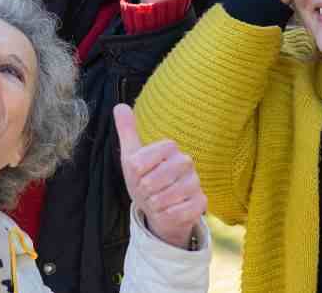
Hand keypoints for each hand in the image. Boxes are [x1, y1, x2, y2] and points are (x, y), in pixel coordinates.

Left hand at [114, 104, 205, 249]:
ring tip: (156, 202)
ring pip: (166, 197)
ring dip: (154, 204)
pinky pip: (178, 212)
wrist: (160, 209)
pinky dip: (167, 215)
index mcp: (170, 148)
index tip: (138, 176)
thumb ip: (127, 131)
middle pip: (153, 180)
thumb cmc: (145, 180)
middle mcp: (186, 162)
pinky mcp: (201, 203)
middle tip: (146, 191)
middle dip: (144, 191)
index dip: (135, 173)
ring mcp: (195, 182)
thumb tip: (120, 106)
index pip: (141, 161)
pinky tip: (167, 212)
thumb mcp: (131, 157)